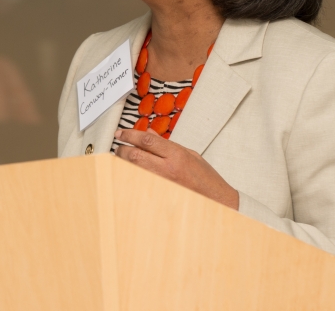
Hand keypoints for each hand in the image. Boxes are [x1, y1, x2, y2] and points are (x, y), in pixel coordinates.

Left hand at [114, 128, 239, 209]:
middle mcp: (168, 169)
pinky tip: (127, 173)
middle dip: (122, 149)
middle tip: (117, 146)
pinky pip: (140, 184)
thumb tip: (149, 134)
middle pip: (136, 155)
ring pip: (134, 170)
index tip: (120, 133)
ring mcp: (163, 184)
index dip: (130, 135)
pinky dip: (131, 176)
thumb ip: (167, 144)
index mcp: (177, 155)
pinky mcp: (160, 195)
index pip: (147, 141)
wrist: (217, 201)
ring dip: (124, 163)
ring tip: (119, 158)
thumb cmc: (206, 178)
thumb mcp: (189, 154)